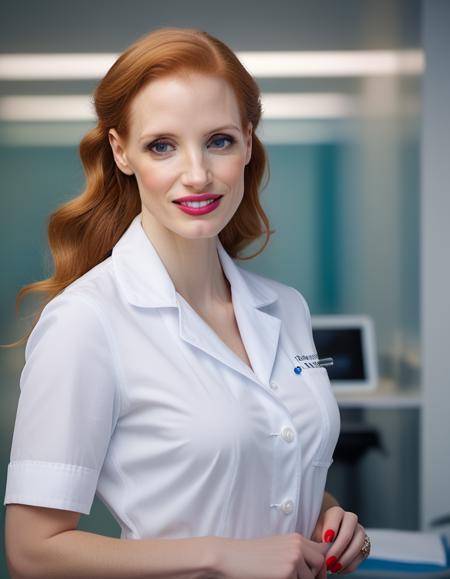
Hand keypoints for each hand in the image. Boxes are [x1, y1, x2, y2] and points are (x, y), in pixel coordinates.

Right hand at [212, 533, 328, 578]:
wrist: (230, 557)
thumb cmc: (251, 556)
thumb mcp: (278, 548)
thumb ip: (297, 554)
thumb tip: (315, 569)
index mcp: (296, 538)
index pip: (322, 550)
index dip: (321, 566)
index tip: (315, 575)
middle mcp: (297, 546)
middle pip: (321, 564)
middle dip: (316, 576)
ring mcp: (293, 559)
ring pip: (310, 578)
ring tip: (281, 578)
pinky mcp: (287, 573)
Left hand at [311, 506, 366, 573]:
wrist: (327, 539)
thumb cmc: (318, 534)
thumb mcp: (314, 532)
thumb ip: (317, 536)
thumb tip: (320, 546)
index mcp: (336, 512)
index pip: (337, 514)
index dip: (332, 527)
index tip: (325, 540)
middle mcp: (350, 520)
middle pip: (348, 531)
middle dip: (338, 547)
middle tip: (328, 560)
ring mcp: (359, 532)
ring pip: (358, 543)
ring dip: (346, 558)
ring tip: (334, 568)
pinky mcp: (365, 545)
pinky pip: (360, 555)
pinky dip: (350, 565)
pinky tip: (339, 569)